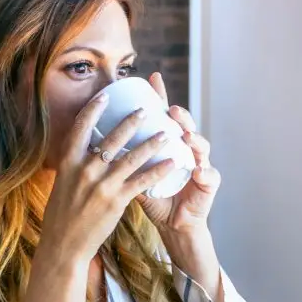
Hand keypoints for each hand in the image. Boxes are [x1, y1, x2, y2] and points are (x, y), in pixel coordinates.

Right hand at [38, 89, 177, 264]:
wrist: (63, 245)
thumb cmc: (60, 217)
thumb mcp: (61, 186)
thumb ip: (73, 168)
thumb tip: (84, 153)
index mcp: (67, 164)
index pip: (80, 130)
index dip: (93, 111)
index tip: (104, 96)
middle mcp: (84, 170)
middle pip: (111, 138)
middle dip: (131, 121)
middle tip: (146, 109)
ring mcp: (101, 185)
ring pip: (132, 157)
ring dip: (152, 143)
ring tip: (167, 133)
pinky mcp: (116, 201)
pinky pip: (142, 181)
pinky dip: (159, 171)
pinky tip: (172, 163)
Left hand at [135, 73, 221, 237]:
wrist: (174, 224)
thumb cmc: (154, 199)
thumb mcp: (133, 177)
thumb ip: (119, 159)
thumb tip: (92, 141)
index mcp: (167, 145)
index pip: (164, 116)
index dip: (160, 97)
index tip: (151, 77)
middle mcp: (186, 149)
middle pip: (184, 126)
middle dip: (179, 115)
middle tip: (170, 108)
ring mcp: (200, 164)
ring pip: (200, 145)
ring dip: (194, 138)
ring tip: (185, 135)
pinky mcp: (209, 184)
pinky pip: (209, 176)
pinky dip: (204, 172)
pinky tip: (198, 170)